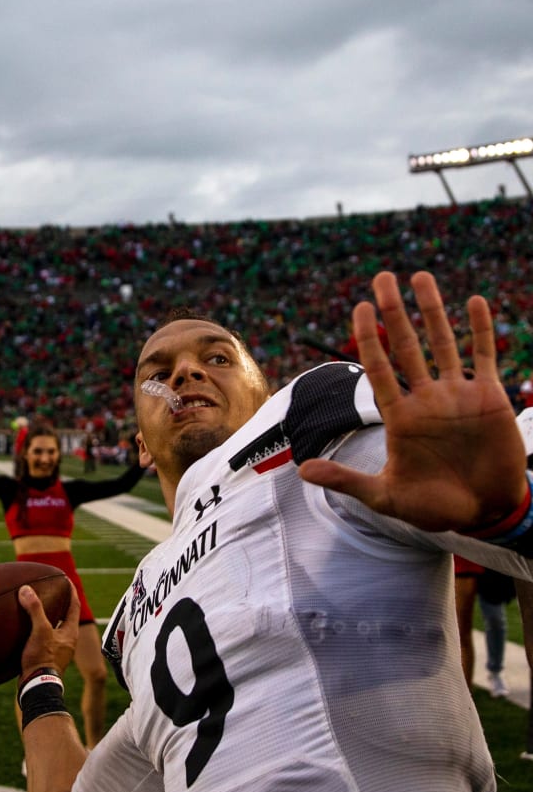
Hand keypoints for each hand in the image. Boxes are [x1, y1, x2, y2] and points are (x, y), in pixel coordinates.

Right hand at [18, 583, 79, 679]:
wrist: (36, 686)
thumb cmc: (43, 660)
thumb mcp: (40, 631)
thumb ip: (35, 610)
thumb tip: (27, 590)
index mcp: (70, 633)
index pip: (74, 606)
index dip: (71, 592)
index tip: (66, 580)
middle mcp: (67, 641)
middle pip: (66, 617)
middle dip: (60, 604)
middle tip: (51, 592)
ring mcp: (58, 650)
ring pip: (55, 628)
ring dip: (49, 618)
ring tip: (38, 608)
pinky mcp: (47, 658)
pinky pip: (45, 638)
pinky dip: (39, 630)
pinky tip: (29, 629)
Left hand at [298, 270, 526, 532]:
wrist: (482, 514)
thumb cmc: (433, 508)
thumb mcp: (384, 496)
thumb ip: (346, 480)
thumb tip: (301, 470)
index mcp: (400, 417)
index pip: (379, 368)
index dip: (369, 338)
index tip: (358, 309)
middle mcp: (426, 400)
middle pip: (407, 345)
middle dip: (394, 312)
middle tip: (382, 277)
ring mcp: (457, 396)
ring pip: (443, 342)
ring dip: (433, 310)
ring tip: (420, 276)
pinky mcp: (489, 398)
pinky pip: (483, 356)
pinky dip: (479, 329)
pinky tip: (473, 301)